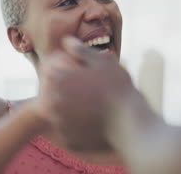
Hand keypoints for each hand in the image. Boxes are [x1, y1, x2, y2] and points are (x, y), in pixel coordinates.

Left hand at [40, 36, 134, 150]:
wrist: (131, 125)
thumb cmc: (119, 89)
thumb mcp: (103, 62)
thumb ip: (80, 49)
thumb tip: (66, 40)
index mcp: (59, 79)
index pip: (48, 69)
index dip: (60, 67)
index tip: (73, 70)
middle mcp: (53, 101)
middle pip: (50, 91)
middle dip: (62, 88)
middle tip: (82, 88)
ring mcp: (59, 122)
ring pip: (58, 111)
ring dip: (67, 106)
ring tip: (87, 105)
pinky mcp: (67, 139)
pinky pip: (68, 128)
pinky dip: (75, 124)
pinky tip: (90, 121)